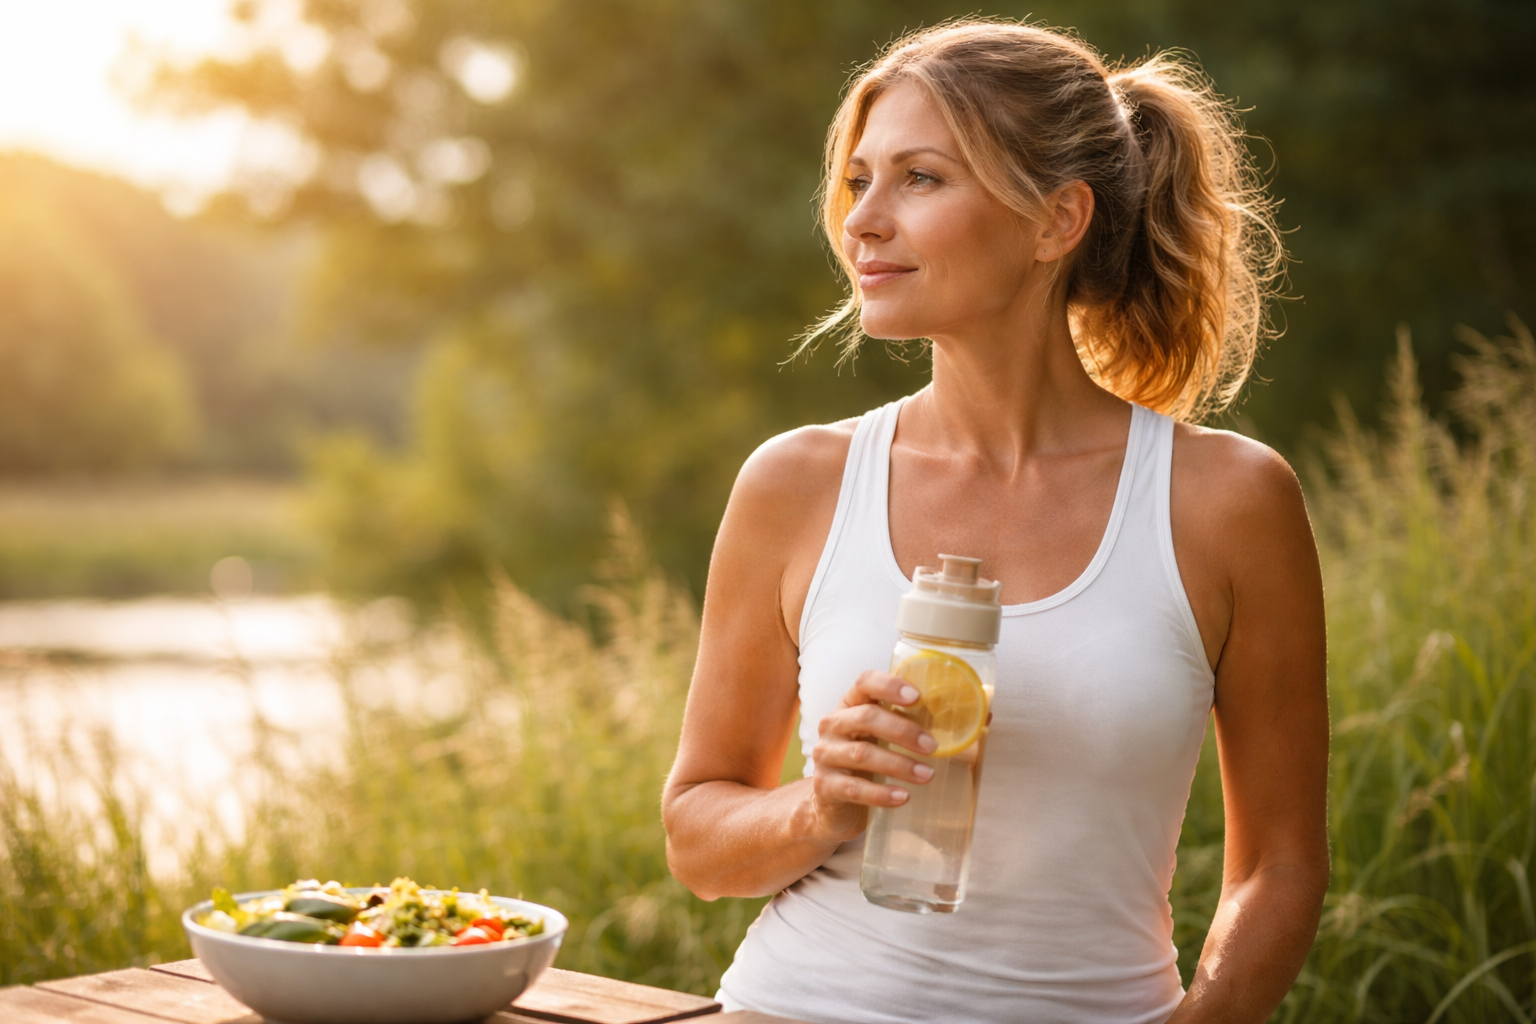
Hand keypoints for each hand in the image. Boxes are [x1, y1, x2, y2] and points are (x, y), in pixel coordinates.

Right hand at [808, 669, 937, 841]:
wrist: (834, 806)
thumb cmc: (871, 763)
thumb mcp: (890, 739)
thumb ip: (928, 724)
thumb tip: (986, 714)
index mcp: (851, 704)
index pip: (864, 682)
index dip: (889, 685)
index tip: (917, 696)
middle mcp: (833, 724)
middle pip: (866, 717)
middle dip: (903, 730)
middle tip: (933, 747)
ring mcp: (825, 755)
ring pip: (861, 753)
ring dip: (899, 764)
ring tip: (927, 775)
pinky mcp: (824, 786)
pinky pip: (853, 788)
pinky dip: (880, 794)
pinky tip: (903, 797)